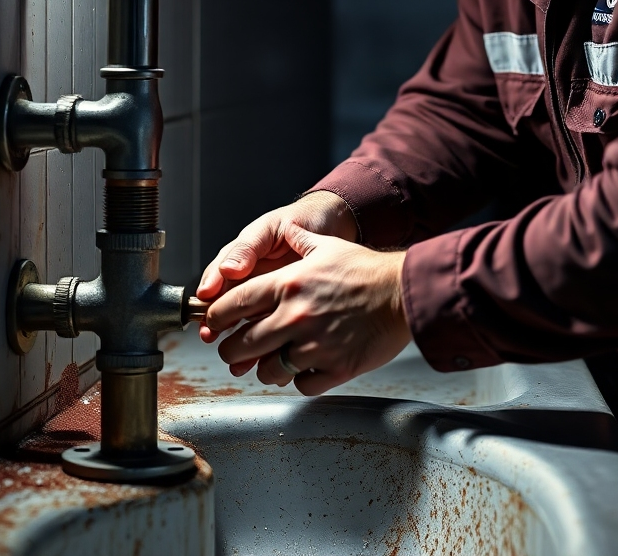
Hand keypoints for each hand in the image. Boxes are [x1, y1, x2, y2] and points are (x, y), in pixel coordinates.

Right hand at [196, 191, 356, 341]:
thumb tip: (228, 269)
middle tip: (210, 333)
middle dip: (216, 321)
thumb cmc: (301, 221)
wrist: (334, 227)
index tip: (206, 298)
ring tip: (233, 356)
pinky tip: (261, 360)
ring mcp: (267, 296)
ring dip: (237, 340)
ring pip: (244, 322)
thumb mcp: (273, 227)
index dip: (210, 288)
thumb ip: (250, 247)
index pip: (218, 274)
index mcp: (242, 257)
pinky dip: (264, 347)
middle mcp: (250, 279)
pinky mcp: (284, 311)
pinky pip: (269, 331)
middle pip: (225, 304)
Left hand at [204, 224, 410, 394]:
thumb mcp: (328, 246)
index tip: (213, 323)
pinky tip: (307, 367)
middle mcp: (294, 317)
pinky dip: (300, 379)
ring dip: (267, 367)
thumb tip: (287, 232)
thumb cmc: (367, 271)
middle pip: (241, 345)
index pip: (233, 305)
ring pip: (268, 370)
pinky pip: (301, 385)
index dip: (216, 317)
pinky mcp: (334, 369)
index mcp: (288, 285)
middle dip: (232, 349)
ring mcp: (313, 346)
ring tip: (274, 359)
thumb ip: (299, 242)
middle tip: (234, 349)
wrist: (404, 294)